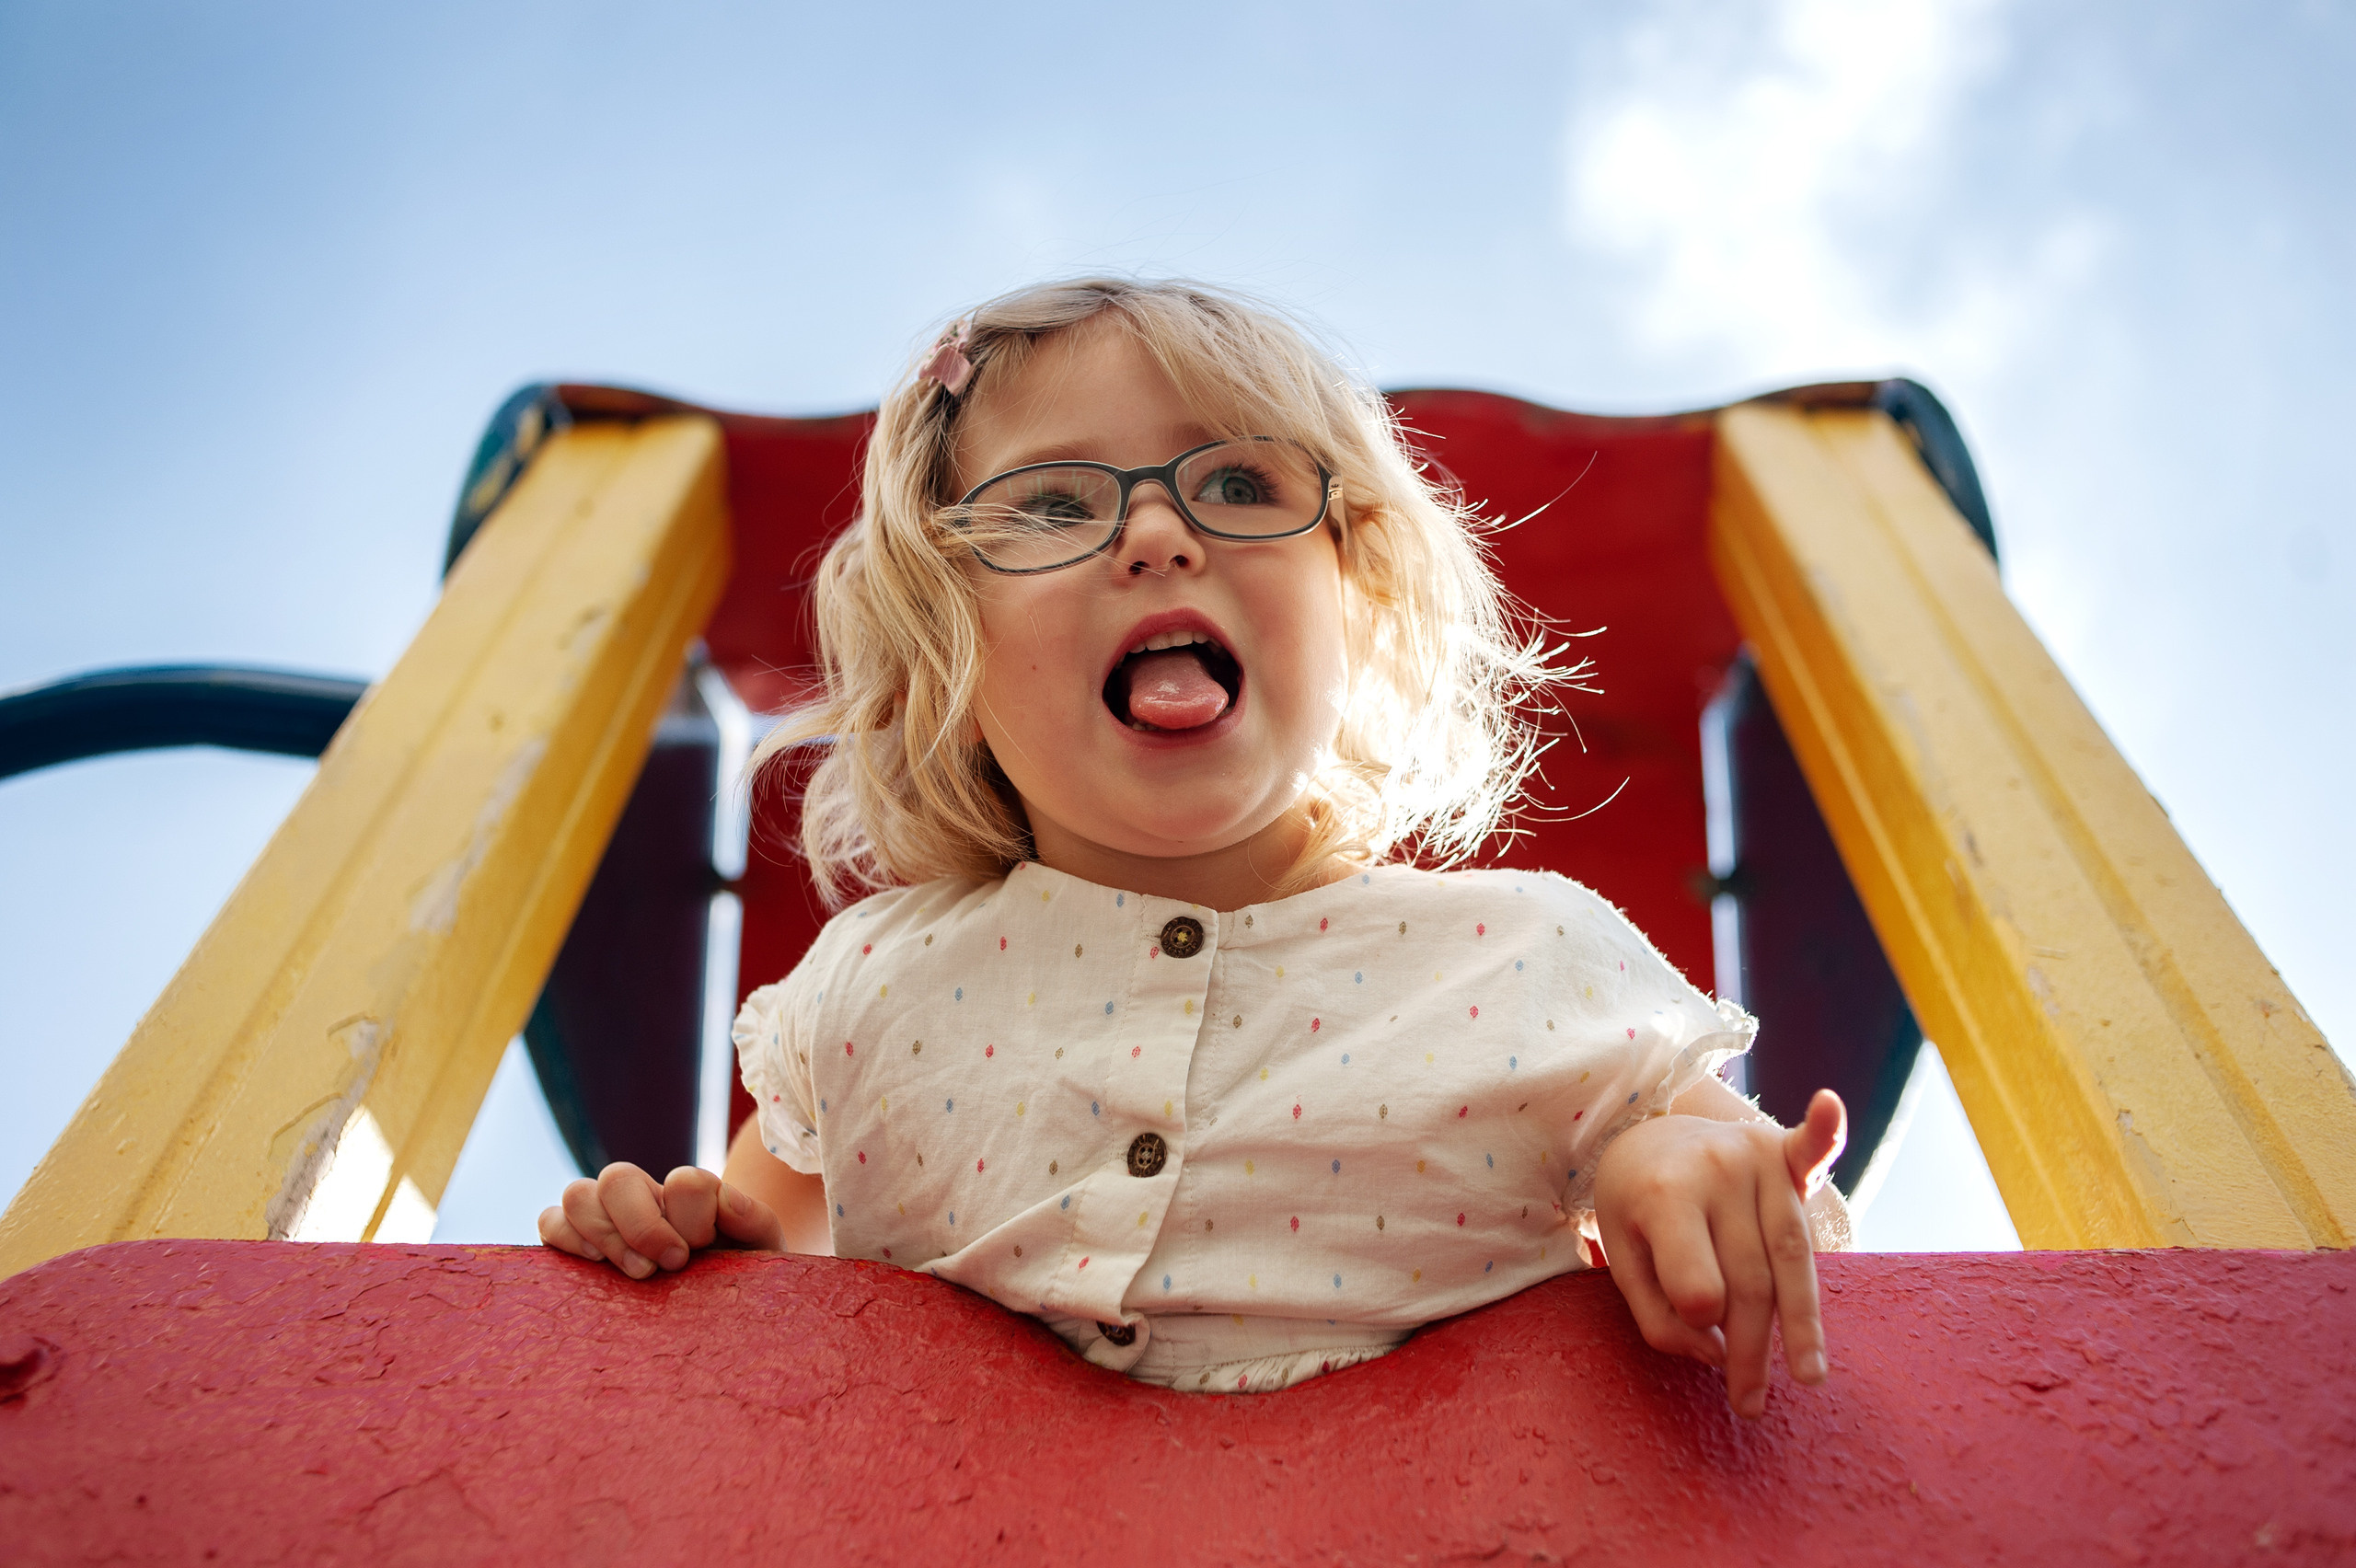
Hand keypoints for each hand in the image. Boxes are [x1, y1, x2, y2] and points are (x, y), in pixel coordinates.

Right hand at [538, 1162, 787, 1278]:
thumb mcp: (763, 1250)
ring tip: (631, 1274)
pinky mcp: (577, 1242)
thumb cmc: (743, 1277)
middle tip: (664, 1267)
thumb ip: (753, 1220)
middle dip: (639, 1226)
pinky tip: (596, 1269)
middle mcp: (648, 1198)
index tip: (697, 1254)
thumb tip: (725, 1201)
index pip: (685, 1181)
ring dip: (602, 1234)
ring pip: (578, 1194)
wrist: (721, 1309)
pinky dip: (565, 1240)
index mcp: (694, 1195)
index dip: (690, 1217)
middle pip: (618, 1176)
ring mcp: (609, 1217)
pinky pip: (551, 1222)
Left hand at [1592, 1088, 1845, 1417]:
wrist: (1644, 1132)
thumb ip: (1658, 1316)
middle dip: (1752, 1352)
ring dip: (1803, 1321)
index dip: (1700, 1320)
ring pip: (1791, 1253)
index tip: (1702, 1342)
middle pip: (1751, 1281)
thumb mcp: (1623, 1261)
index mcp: (1662, 1197)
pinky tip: (1829, 1108)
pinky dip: (1826, 1132)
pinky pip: (1811, 1148)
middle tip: (1749, 1405)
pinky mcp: (1781, 1150)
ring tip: (1809, 1376)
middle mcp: (1712, 1171)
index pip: (1698, 1282)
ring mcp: (1751, 1156)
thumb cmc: (1635, 1207)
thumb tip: (1715, 1353)